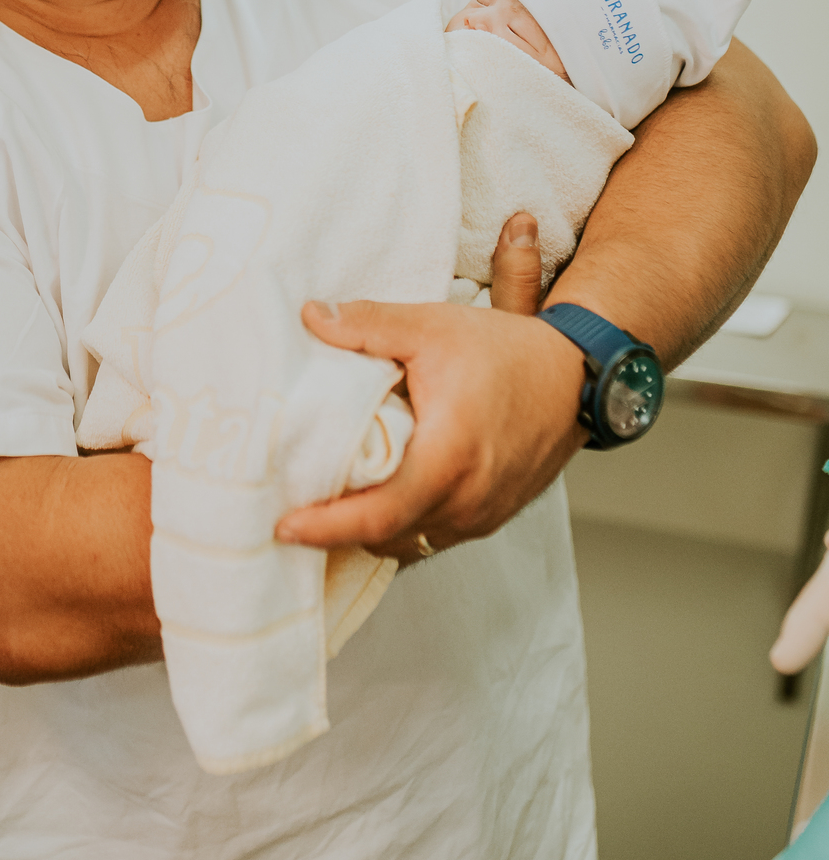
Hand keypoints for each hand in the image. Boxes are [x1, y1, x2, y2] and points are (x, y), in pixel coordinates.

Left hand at [275, 214, 586, 561]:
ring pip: (407, 543)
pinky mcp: (489, 518)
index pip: (377, 514)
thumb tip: (312, 317)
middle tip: (290, 511)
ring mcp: (481, 515)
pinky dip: (398, 528)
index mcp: (448, 457)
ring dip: (367, 531)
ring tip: (326, 507)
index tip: (284, 526)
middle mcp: (467, 498)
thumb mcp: (432, 327)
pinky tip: (374, 504)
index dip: (325, 527)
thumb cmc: (509, 351)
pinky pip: (431, 537)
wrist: (575, 375)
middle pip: (384, 536)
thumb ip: (368, 325)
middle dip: (334, 531)